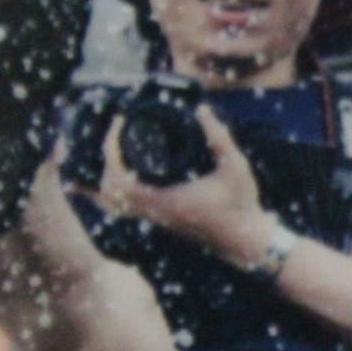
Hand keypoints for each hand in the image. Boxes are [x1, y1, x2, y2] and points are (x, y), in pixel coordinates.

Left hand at [94, 106, 276, 267]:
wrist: (247, 242)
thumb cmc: (242, 205)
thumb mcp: (235, 166)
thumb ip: (219, 136)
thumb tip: (202, 108)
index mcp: (165, 201)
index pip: (119, 180)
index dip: (110, 150)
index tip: (119, 125)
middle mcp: (156, 213)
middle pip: (108, 193)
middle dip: (104, 160)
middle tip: (116, 133)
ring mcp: (157, 219)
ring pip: (114, 206)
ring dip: (105, 178)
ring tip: (111, 151)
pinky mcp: (162, 220)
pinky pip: (127, 208)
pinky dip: (116, 191)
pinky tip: (123, 173)